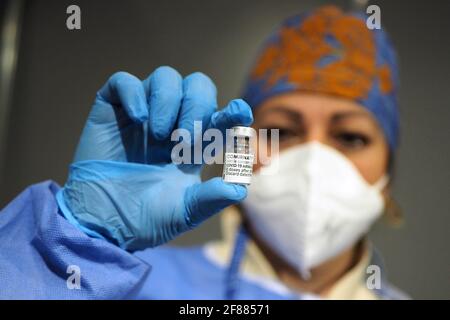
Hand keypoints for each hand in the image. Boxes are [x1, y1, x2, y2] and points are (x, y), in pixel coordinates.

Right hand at [57, 66, 252, 249]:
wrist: (101, 223)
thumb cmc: (142, 218)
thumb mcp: (182, 213)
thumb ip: (209, 200)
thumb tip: (239, 189)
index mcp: (192, 145)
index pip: (219, 117)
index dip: (231, 112)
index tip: (239, 113)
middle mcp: (171, 123)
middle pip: (198, 86)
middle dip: (198, 105)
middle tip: (186, 138)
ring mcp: (142, 114)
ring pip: (166, 77)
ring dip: (169, 101)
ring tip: (160, 135)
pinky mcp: (111, 110)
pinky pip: (123, 81)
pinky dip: (134, 93)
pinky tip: (138, 119)